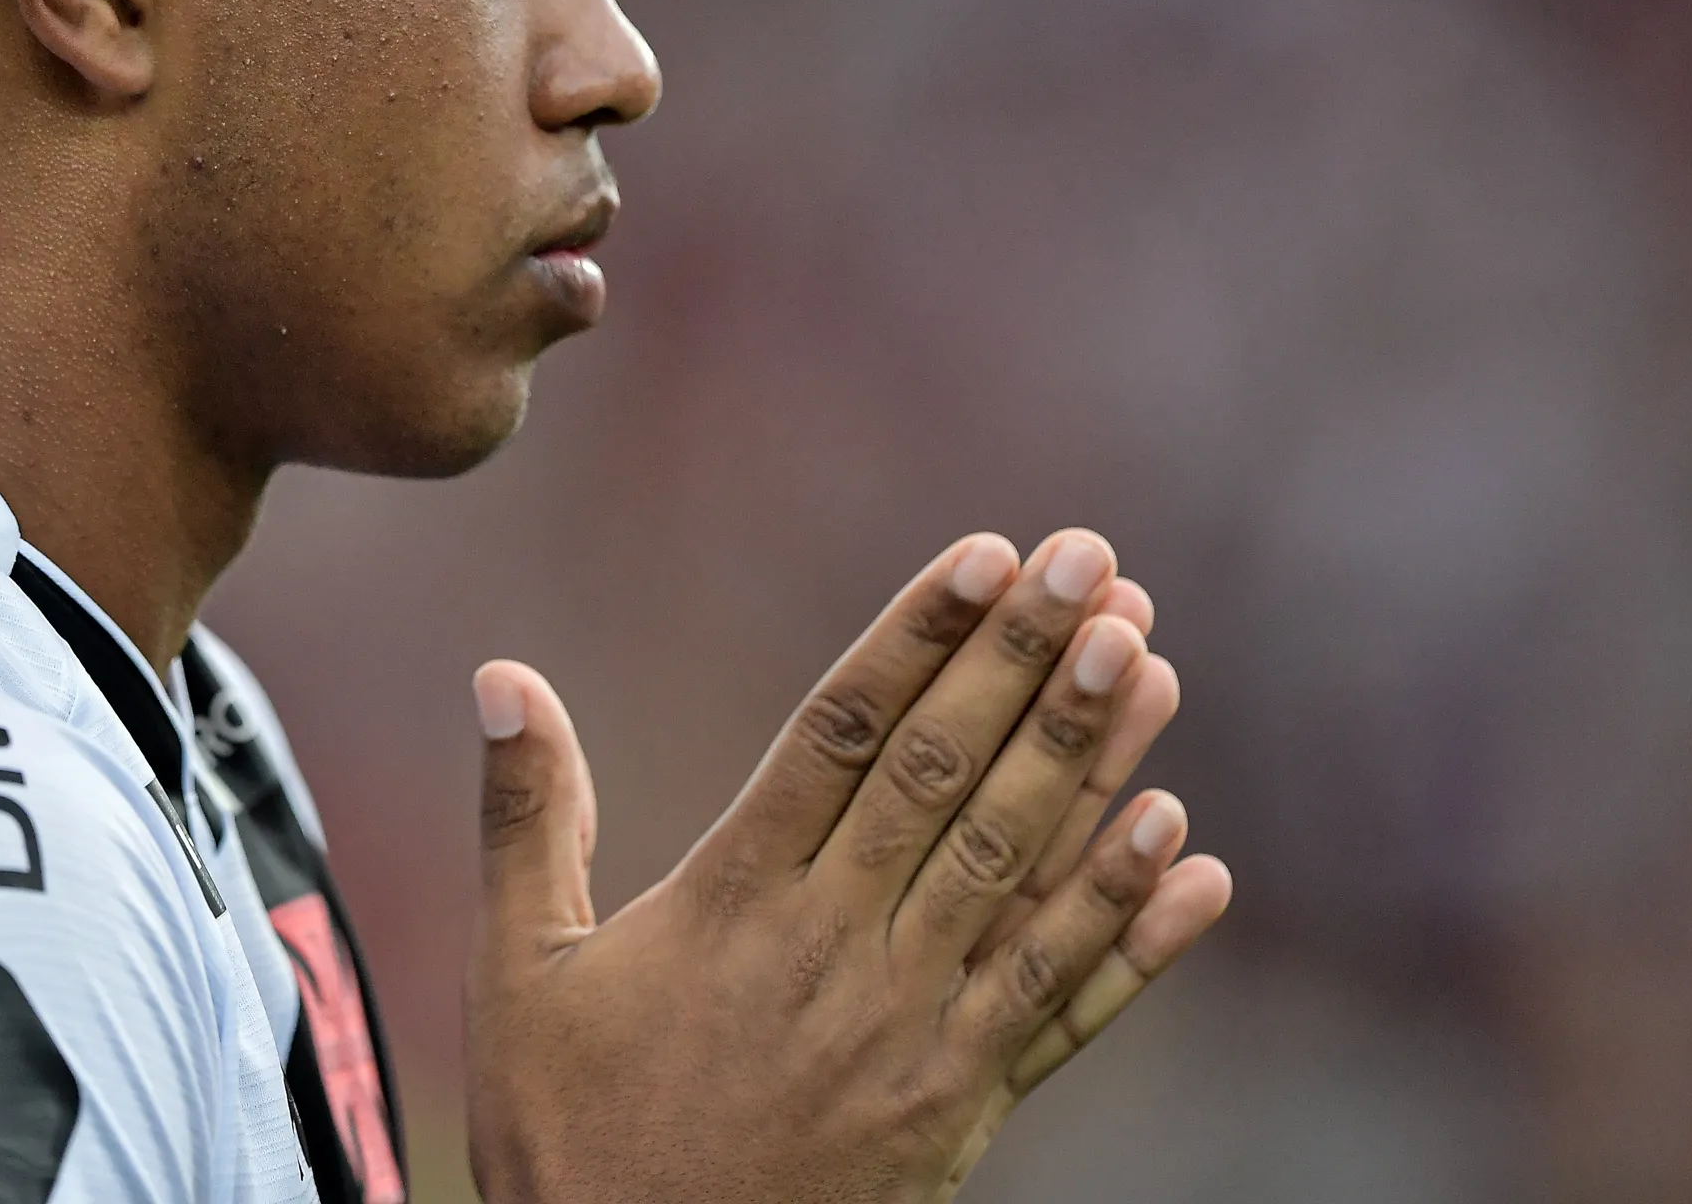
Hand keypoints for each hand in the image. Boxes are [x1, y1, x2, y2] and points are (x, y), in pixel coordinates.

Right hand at [465, 529, 1231, 1202]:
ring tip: (1150, 663)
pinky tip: (1189, 854)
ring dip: (1093, 765)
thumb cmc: (568, 1136)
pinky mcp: (961, 1109)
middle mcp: (836, 952)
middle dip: (1028, 666)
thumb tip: (502, 676)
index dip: (920, 639)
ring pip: (1021, 873)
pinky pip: (1061, 1007)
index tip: (990, 556)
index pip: (843, 736)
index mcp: (733, 902)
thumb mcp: (519, 972)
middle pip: (949, 782)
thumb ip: (526, 818)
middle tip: (1100, 567)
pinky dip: (1132, 934)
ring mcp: (912, 1032)